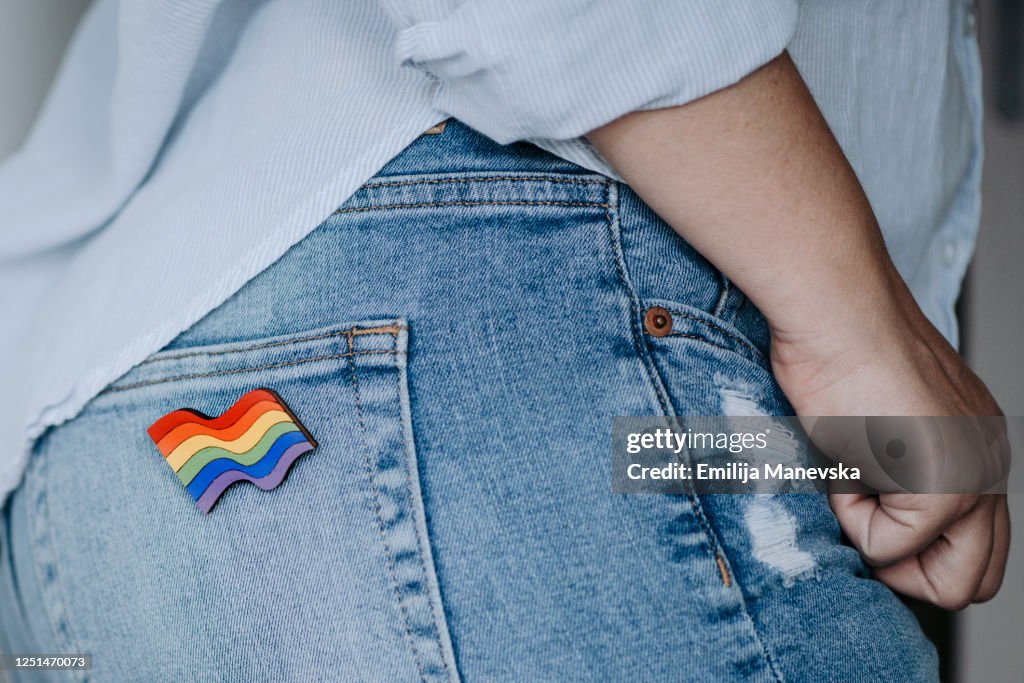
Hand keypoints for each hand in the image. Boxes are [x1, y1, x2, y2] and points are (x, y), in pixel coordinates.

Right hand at [770, 290, 1010, 609]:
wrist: (835, 310)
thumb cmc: (838, 348)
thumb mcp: (878, 422)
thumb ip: (899, 472)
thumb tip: (873, 526)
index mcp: (978, 448)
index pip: (973, 548)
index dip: (912, 550)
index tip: (867, 503)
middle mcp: (990, 467)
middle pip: (973, 580)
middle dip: (908, 567)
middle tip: (863, 514)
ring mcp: (976, 480)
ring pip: (945, 583)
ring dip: (885, 549)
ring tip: (854, 483)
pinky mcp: (947, 487)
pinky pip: (891, 548)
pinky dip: (850, 516)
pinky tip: (843, 459)